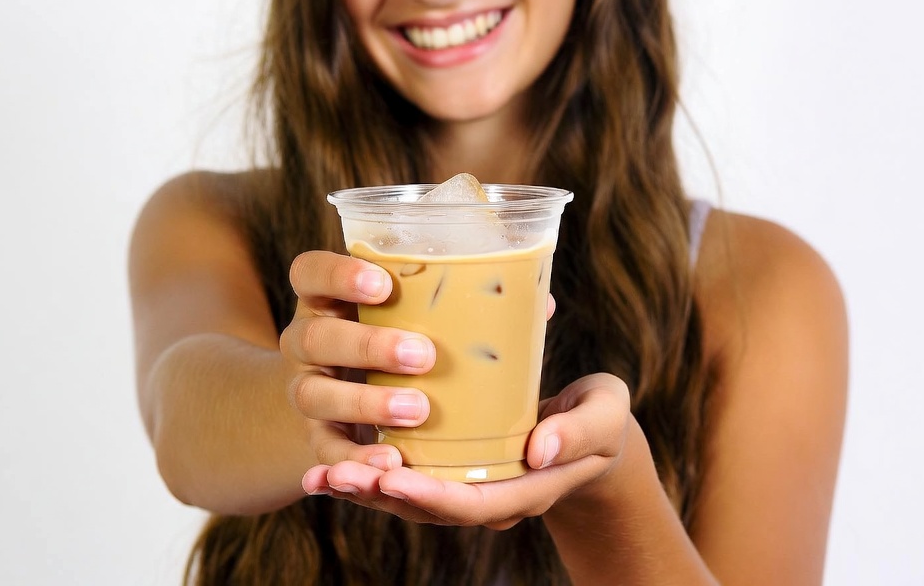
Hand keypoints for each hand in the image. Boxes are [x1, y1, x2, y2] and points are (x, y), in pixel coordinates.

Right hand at [279, 250, 436, 472]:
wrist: (348, 393)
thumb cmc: (396, 331)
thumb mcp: (406, 305)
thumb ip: (448, 296)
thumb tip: (534, 293)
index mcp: (325, 297)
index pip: (311, 272)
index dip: (339, 275)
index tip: (383, 284)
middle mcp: (307, 340)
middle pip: (314, 337)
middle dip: (368, 346)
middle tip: (422, 354)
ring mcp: (305, 388)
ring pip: (313, 394)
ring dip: (364, 402)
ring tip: (417, 410)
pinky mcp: (315, 435)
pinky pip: (325, 450)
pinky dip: (354, 459)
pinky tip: (390, 463)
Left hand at [301, 372, 630, 528]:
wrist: (592, 433)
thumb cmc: (599, 419)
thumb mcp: (604, 415)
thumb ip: (578, 431)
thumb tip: (539, 449)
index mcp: (526, 488)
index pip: (473, 503)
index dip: (430, 494)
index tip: (389, 475)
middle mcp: (490, 497)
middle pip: (429, 508)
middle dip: (380, 494)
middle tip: (333, 475)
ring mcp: (469, 485)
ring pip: (410, 498)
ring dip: (364, 488)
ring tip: (319, 475)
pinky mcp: (455, 466)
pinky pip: (409, 475)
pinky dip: (371, 472)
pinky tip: (332, 460)